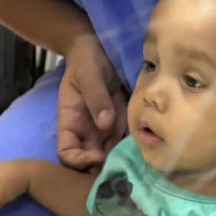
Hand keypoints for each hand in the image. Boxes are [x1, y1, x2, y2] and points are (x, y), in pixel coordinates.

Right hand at [58, 36, 127, 170]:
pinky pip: (127, 142)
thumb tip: (105, 124)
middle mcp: (87, 130)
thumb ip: (96, 97)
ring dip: (123, 161)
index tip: (97, 157)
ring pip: (111, 155)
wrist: (102, 46)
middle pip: (90, 160)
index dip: (78, 161)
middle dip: (104, 168)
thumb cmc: (88, 58)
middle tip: (124, 169)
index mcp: (71, 120)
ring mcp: (105, 128)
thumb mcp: (89, 74)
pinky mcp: (122, 122)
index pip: (66, 152)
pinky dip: (136, 148)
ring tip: (140, 163)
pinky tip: (148, 148)